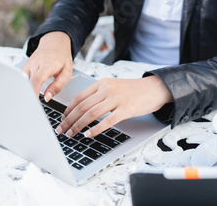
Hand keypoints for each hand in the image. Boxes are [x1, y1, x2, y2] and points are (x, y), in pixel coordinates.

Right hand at [21, 31, 72, 100]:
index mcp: (47, 64)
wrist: (55, 43)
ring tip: (29, 102)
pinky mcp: (24, 67)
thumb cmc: (62, 57)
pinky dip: (24, 87)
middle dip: (27, 95)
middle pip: (26, 82)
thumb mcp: (66, 72)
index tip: (33, 103)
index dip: (34, 92)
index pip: (37, 80)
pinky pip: (21, 80)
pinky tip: (27, 94)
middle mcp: (35, 64)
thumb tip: (47, 97)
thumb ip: (57, 86)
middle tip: (30, 108)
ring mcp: (28, 65)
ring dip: (25, 92)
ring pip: (21, 82)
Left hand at [55, 76, 172, 137]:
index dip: (68, 110)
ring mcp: (116, 99)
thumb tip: (82, 109)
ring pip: (91, 114)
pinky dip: (95, 129)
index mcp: (102, 83)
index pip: (79, 97)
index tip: (62, 119)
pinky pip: (107, 121)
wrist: (154, 88)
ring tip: (71, 134)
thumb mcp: (113, 86)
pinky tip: (88, 134)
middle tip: (61, 130)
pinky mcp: (126, 109)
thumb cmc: (134, 90)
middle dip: (69, 120)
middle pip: (82, 106)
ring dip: (78, 126)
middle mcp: (107, 89)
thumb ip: (99, 94)